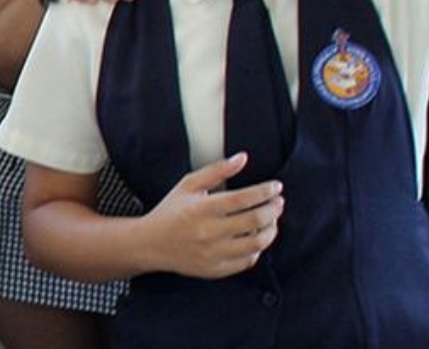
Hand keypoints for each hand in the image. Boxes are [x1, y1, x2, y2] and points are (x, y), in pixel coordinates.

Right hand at [143, 153, 282, 279]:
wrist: (150, 244)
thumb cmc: (171, 211)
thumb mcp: (189, 184)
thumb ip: (217, 170)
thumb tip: (243, 158)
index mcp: (201, 209)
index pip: (242, 199)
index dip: (264, 192)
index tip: (276, 187)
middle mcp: (208, 233)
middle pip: (254, 221)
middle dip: (273, 210)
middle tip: (278, 202)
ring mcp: (212, 254)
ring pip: (256, 244)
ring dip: (271, 230)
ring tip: (272, 220)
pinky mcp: (215, 270)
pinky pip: (247, 261)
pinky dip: (258, 249)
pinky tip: (257, 237)